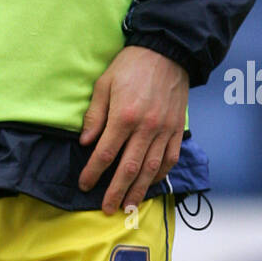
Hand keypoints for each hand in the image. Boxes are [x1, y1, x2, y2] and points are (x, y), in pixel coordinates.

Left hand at [77, 45, 187, 214]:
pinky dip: (159, 175)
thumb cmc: (130, 66)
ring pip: (151, 169)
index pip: (105, 153)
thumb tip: (85, 143)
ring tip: (128, 205)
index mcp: (124, 116)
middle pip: (129, 168)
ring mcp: (164, 130)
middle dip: (116, 191)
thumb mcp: (104, 84)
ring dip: (138, 190)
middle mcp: (146, 128)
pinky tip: (149, 184)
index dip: (93, 172)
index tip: (84, 185)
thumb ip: (94, 116)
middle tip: (107, 208)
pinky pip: (169, 159)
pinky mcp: (177, 129)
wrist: (167, 52)